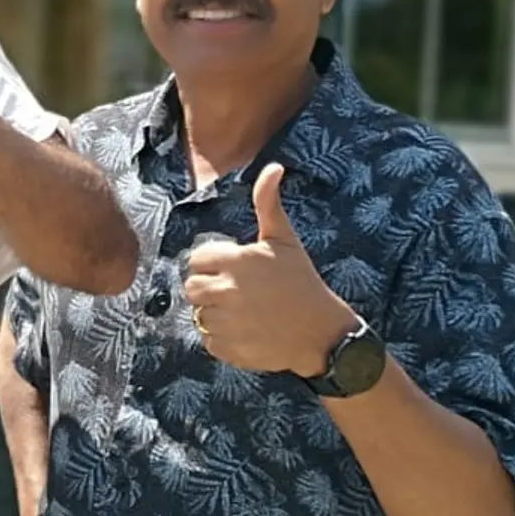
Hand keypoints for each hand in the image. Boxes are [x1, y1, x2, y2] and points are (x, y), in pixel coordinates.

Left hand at [182, 163, 358, 376]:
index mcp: (236, 261)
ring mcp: (226, 321)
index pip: (196, 259)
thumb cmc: (302, 281)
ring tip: (245, 312)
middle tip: (237, 293)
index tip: (235, 270)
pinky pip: (208, 340)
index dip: (213, 264)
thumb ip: (268, 204)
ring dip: (216, 314)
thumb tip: (273, 167)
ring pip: (199, 314)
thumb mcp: (284, 240)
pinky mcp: (228, 348)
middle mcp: (226, 290)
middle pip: (192, 287)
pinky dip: (223, 339)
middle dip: (209, 288)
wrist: (322, 332)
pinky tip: (247, 331)